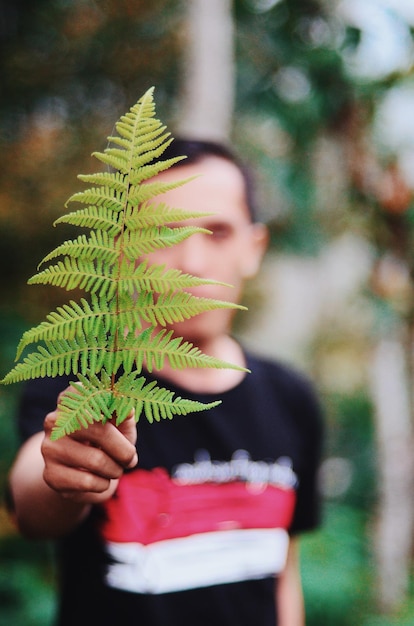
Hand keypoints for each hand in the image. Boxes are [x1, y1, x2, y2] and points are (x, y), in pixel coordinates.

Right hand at [41, 386, 137, 503]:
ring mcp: (50, 448)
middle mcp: (54, 420)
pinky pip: (88, 481)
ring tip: (115, 469)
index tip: (121, 413)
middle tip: (131, 459)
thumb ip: (124, 416)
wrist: (82, 475)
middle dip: (124, 451)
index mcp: (71, 401)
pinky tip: (99, 480)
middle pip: (100, 431)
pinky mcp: (50, 475)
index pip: (86, 392)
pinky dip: (103, 484)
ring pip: (96, 460)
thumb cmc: (106, 442)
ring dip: (115, 470)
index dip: (107, 401)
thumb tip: (128, 410)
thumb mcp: (119, 426)